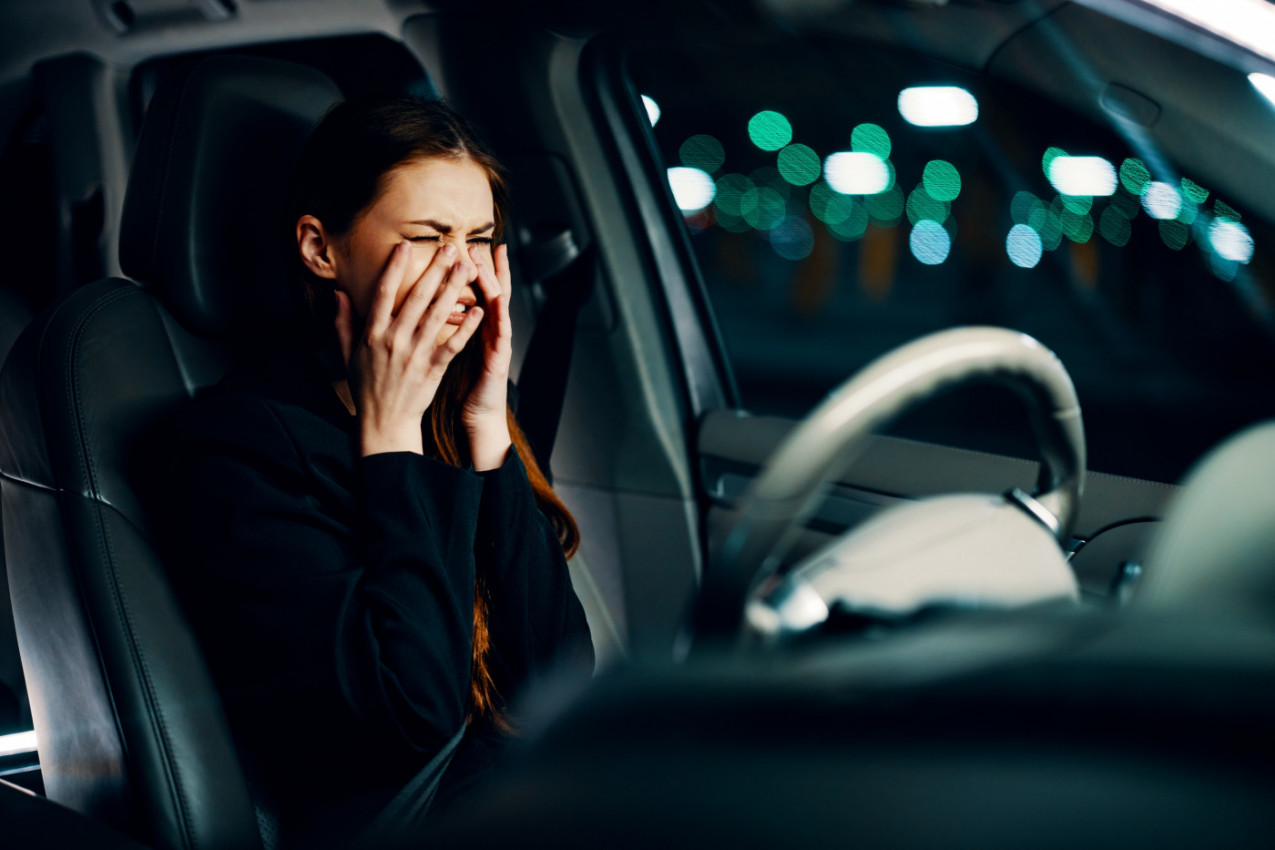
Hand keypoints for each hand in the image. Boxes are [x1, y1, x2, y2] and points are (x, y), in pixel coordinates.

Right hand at [335, 241, 483, 456]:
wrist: (384, 423)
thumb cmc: (366, 387)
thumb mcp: (347, 355)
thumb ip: (342, 323)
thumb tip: (338, 293)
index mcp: (372, 334)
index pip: (383, 293)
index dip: (394, 268)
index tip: (406, 246)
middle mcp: (393, 340)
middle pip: (416, 298)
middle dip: (435, 270)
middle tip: (451, 248)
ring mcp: (414, 355)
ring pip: (437, 315)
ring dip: (454, 289)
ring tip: (468, 269)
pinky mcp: (432, 370)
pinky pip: (452, 344)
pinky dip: (466, 327)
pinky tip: (479, 310)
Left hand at [462, 242, 512, 470]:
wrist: (478, 416)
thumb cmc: (464, 386)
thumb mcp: (452, 353)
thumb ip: (445, 331)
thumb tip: (426, 312)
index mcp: (478, 329)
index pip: (477, 293)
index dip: (474, 272)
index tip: (466, 248)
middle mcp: (491, 332)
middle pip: (492, 292)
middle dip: (486, 268)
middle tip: (477, 245)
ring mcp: (498, 344)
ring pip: (498, 307)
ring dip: (493, 283)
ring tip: (485, 263)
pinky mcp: (499, 360)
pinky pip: (500, 334)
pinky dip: (497, 317)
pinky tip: (493, 301)